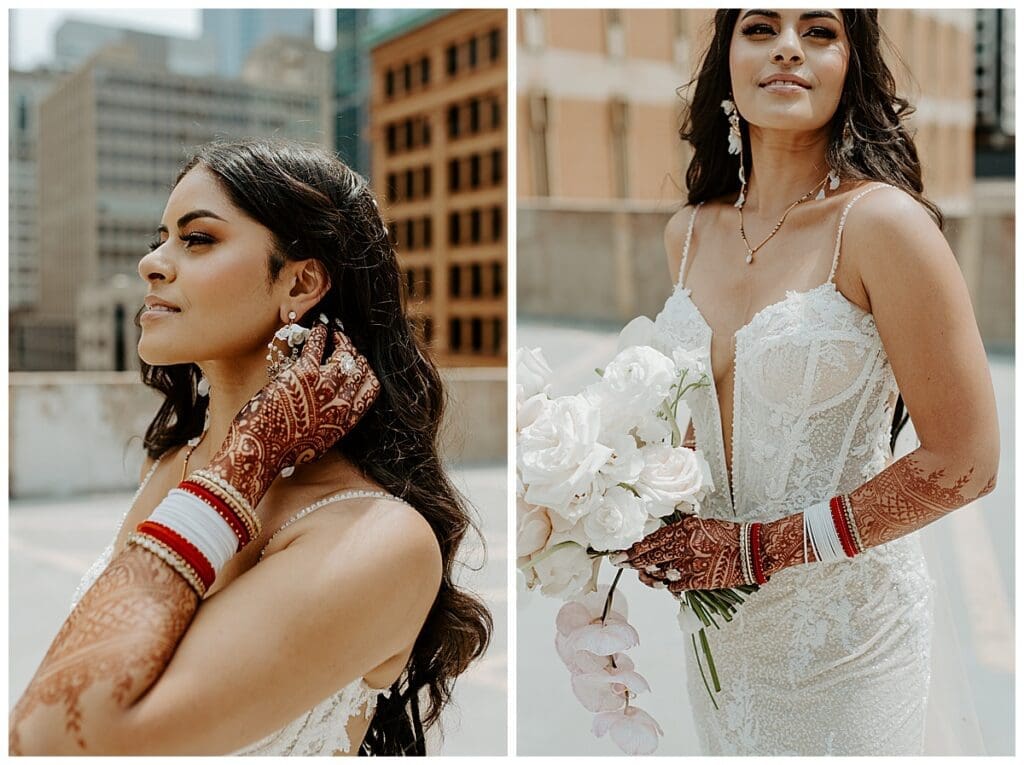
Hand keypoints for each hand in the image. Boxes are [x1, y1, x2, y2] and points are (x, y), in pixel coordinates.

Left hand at [207, 324, 379, 506]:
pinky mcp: (303, 374)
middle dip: (353, 353)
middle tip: (344, 345)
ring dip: (339, 339)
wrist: (259, 453)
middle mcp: (340, 402)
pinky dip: (319, 333)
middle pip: (360, 367)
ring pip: (343, 353)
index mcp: (346, 421)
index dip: (366, 372)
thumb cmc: (283, 451)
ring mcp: (324, 387)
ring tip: (333, 333)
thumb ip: (331, 425)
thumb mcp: (318, 443)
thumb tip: (330, 410)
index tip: (358, 364)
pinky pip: (317, 345)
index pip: (372, 388)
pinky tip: (317, 328)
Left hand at [619, 515, 744, 592]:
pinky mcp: (698, 581)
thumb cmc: (727, 535)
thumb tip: (657, 544)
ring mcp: (689, 565)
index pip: (650, 541)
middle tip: (619, 563)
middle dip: (631, 562)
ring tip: (643, 576)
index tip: (619, 554)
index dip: (633, 549)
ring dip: (649, 576)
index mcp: (683, 530)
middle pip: (649, 557)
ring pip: (659, 574)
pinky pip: (675, 587)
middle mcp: (683, 547)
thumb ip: (678, 534)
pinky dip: (669, 586)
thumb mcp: (700, 526)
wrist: (753, 551)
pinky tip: (667, 585)